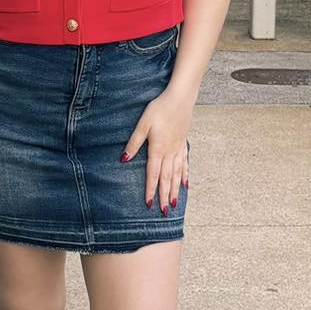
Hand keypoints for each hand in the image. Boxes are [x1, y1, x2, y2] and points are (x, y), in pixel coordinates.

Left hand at [122, 86, 193, 214]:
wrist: (180, 98)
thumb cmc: (160, 109)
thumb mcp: (143, 124)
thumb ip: (134, 143)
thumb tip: (124, 159)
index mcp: (158, 149)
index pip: (153, 174)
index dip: (150, 190)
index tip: (149, 204)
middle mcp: (170, 152)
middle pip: (166, 178)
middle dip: (164, 195)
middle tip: (164, 211)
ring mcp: (178, 149)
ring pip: (177, 174)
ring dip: (174, 189)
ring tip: (174, 203)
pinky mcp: (183, 143)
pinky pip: (185, 164)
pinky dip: (185, 175)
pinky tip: (186, 184)